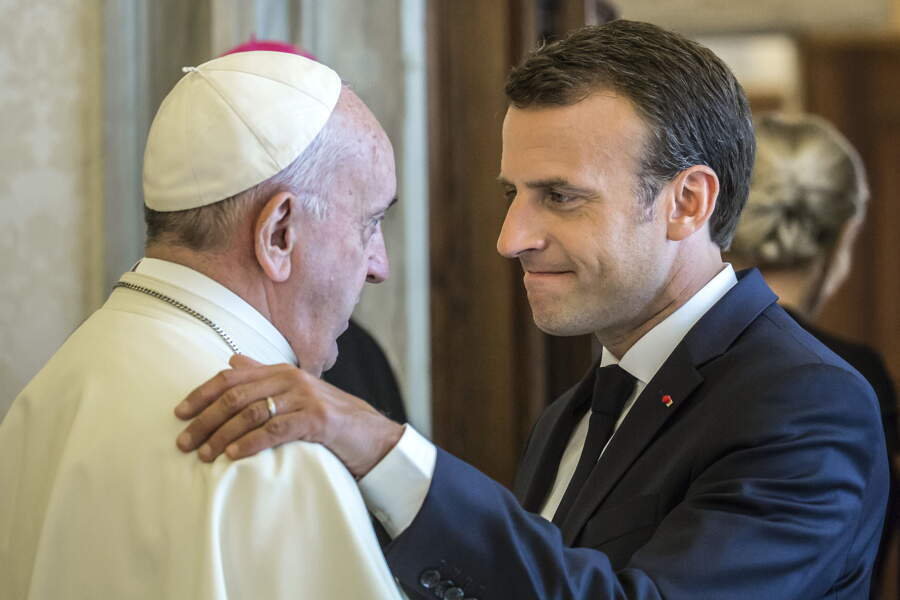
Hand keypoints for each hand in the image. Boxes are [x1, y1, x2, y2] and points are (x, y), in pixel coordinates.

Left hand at [174, 354, 403, 477]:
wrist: (370, 435)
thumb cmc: (328, 418)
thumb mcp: (295, 394)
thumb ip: (263, 377)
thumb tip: (231, 361)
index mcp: (281, 371)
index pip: (231, 377)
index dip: (201, 394)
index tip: (179, 413)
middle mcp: (290, 379)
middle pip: (235, 396)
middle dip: (205, 420)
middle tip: (184, 442)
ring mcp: (304, 398)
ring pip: (251, 413)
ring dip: (222, 435)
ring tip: (205, 454)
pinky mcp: (317, 419)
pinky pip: (275, 430)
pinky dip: (250, 443)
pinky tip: (234, 455)